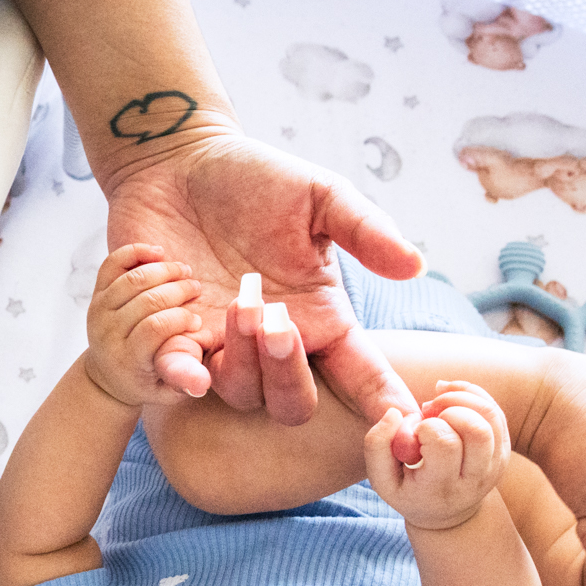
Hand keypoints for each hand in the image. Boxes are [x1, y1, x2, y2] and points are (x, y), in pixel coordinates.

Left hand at [80, 245, 209, 407]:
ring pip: (133, 279)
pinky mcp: (97, 293)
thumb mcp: (167, 391)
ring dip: (164, 270)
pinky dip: (135, 252)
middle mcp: (108, 333)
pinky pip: (113, 264)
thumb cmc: (146, 382)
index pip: (154, 328)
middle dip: (178, 290)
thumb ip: (184, 381)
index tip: (197, 320)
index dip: (181, 318)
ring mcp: (100, 310)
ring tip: (185, 272)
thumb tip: (202, 382)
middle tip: (197, 289)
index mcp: (127, 358)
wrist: (109, 375)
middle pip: (146, 300)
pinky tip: (159, 253)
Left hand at [101, 127, 424, 450]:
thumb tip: (414, 265)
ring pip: (240, 393)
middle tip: (280, 323)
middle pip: (293, 402)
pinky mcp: (171, 334)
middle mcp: (274, 344)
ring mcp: (221, 344)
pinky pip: (173, 373)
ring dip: (242, 359)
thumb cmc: (254, 178)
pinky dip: (178, 364)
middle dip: (290, 374)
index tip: (402, 422)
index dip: (382, 399)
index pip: (360, 372)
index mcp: (320, 316)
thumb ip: (364, 230)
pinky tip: (185, 335)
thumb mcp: (319, 196)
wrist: (178, 162)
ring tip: (239, 301)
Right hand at [365, 381, 510, 530]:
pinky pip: (495, 412)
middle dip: (448, 408)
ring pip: (490, 415)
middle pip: (476, 429)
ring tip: (438, 405)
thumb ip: (376, 444)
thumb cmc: (409, 491)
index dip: (426, 427)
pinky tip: (449, 399)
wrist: (448, 514)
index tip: (414, 433)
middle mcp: (475, 478)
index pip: (444, 443)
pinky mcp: (504, 452)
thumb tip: (394, 413)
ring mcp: (495, 465)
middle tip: (429, 412)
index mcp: (441, 487)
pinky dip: (472, 395)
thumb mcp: (382, 479)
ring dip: (461, 398)